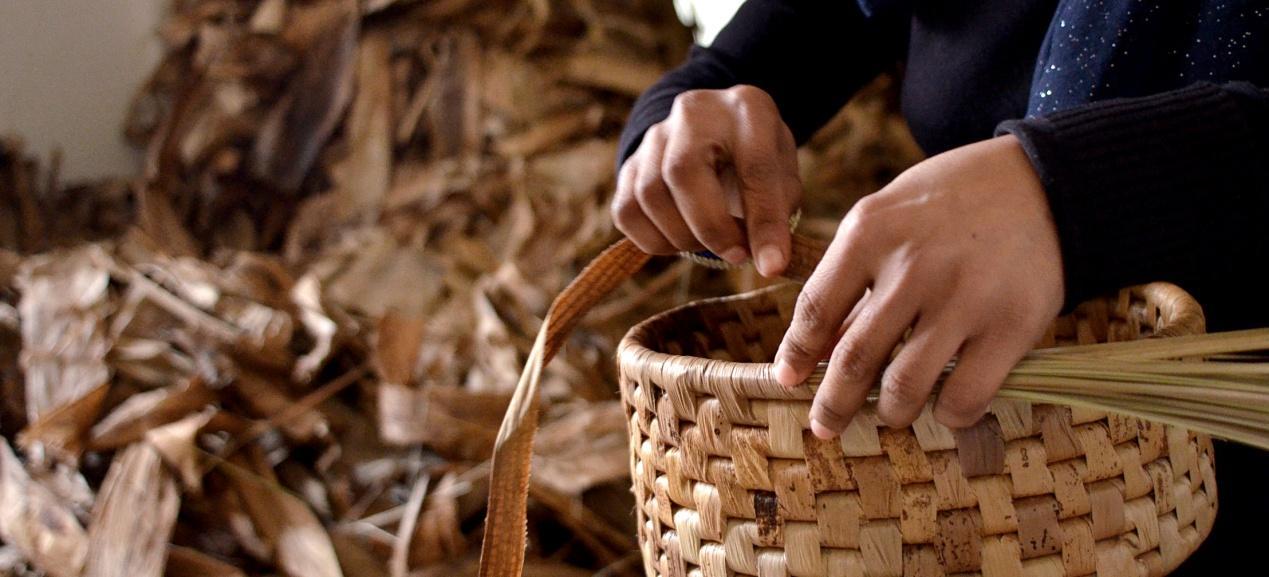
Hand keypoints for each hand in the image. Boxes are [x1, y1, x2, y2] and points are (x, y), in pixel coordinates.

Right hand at [612, 85, 801, 276]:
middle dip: (710, 227)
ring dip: (681, 236)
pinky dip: (652, 239)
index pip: (754, 165)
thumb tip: (768, 264)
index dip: (763, 220)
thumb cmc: (757, 158)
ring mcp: (655, 135)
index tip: (771, 264)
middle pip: (682, 172)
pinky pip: (626, 210)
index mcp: (746, 108)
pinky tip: (680, 240)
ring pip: (649, 194)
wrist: (719, 134)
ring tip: (711, 244)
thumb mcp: (783, 174)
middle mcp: (693, 112)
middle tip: (736, 254)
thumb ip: (776, 213)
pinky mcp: (631, 162)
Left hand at [773, 134, 1064, 436]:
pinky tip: (943, 407)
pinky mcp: (1010, 327)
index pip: (816, 308)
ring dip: (890, 412)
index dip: (797, 353)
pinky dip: (946, 414)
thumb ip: (852, 277)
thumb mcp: (888, 217)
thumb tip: (817, 351)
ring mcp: (963, 299)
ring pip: (905, 386)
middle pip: (854, 358)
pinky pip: (965, 396)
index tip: (788, 379)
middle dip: (832, 404)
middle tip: (825, 425)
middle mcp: (913, 267)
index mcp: (871, 232)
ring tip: (891, 413)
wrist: (1043, 184)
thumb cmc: (950, 204)